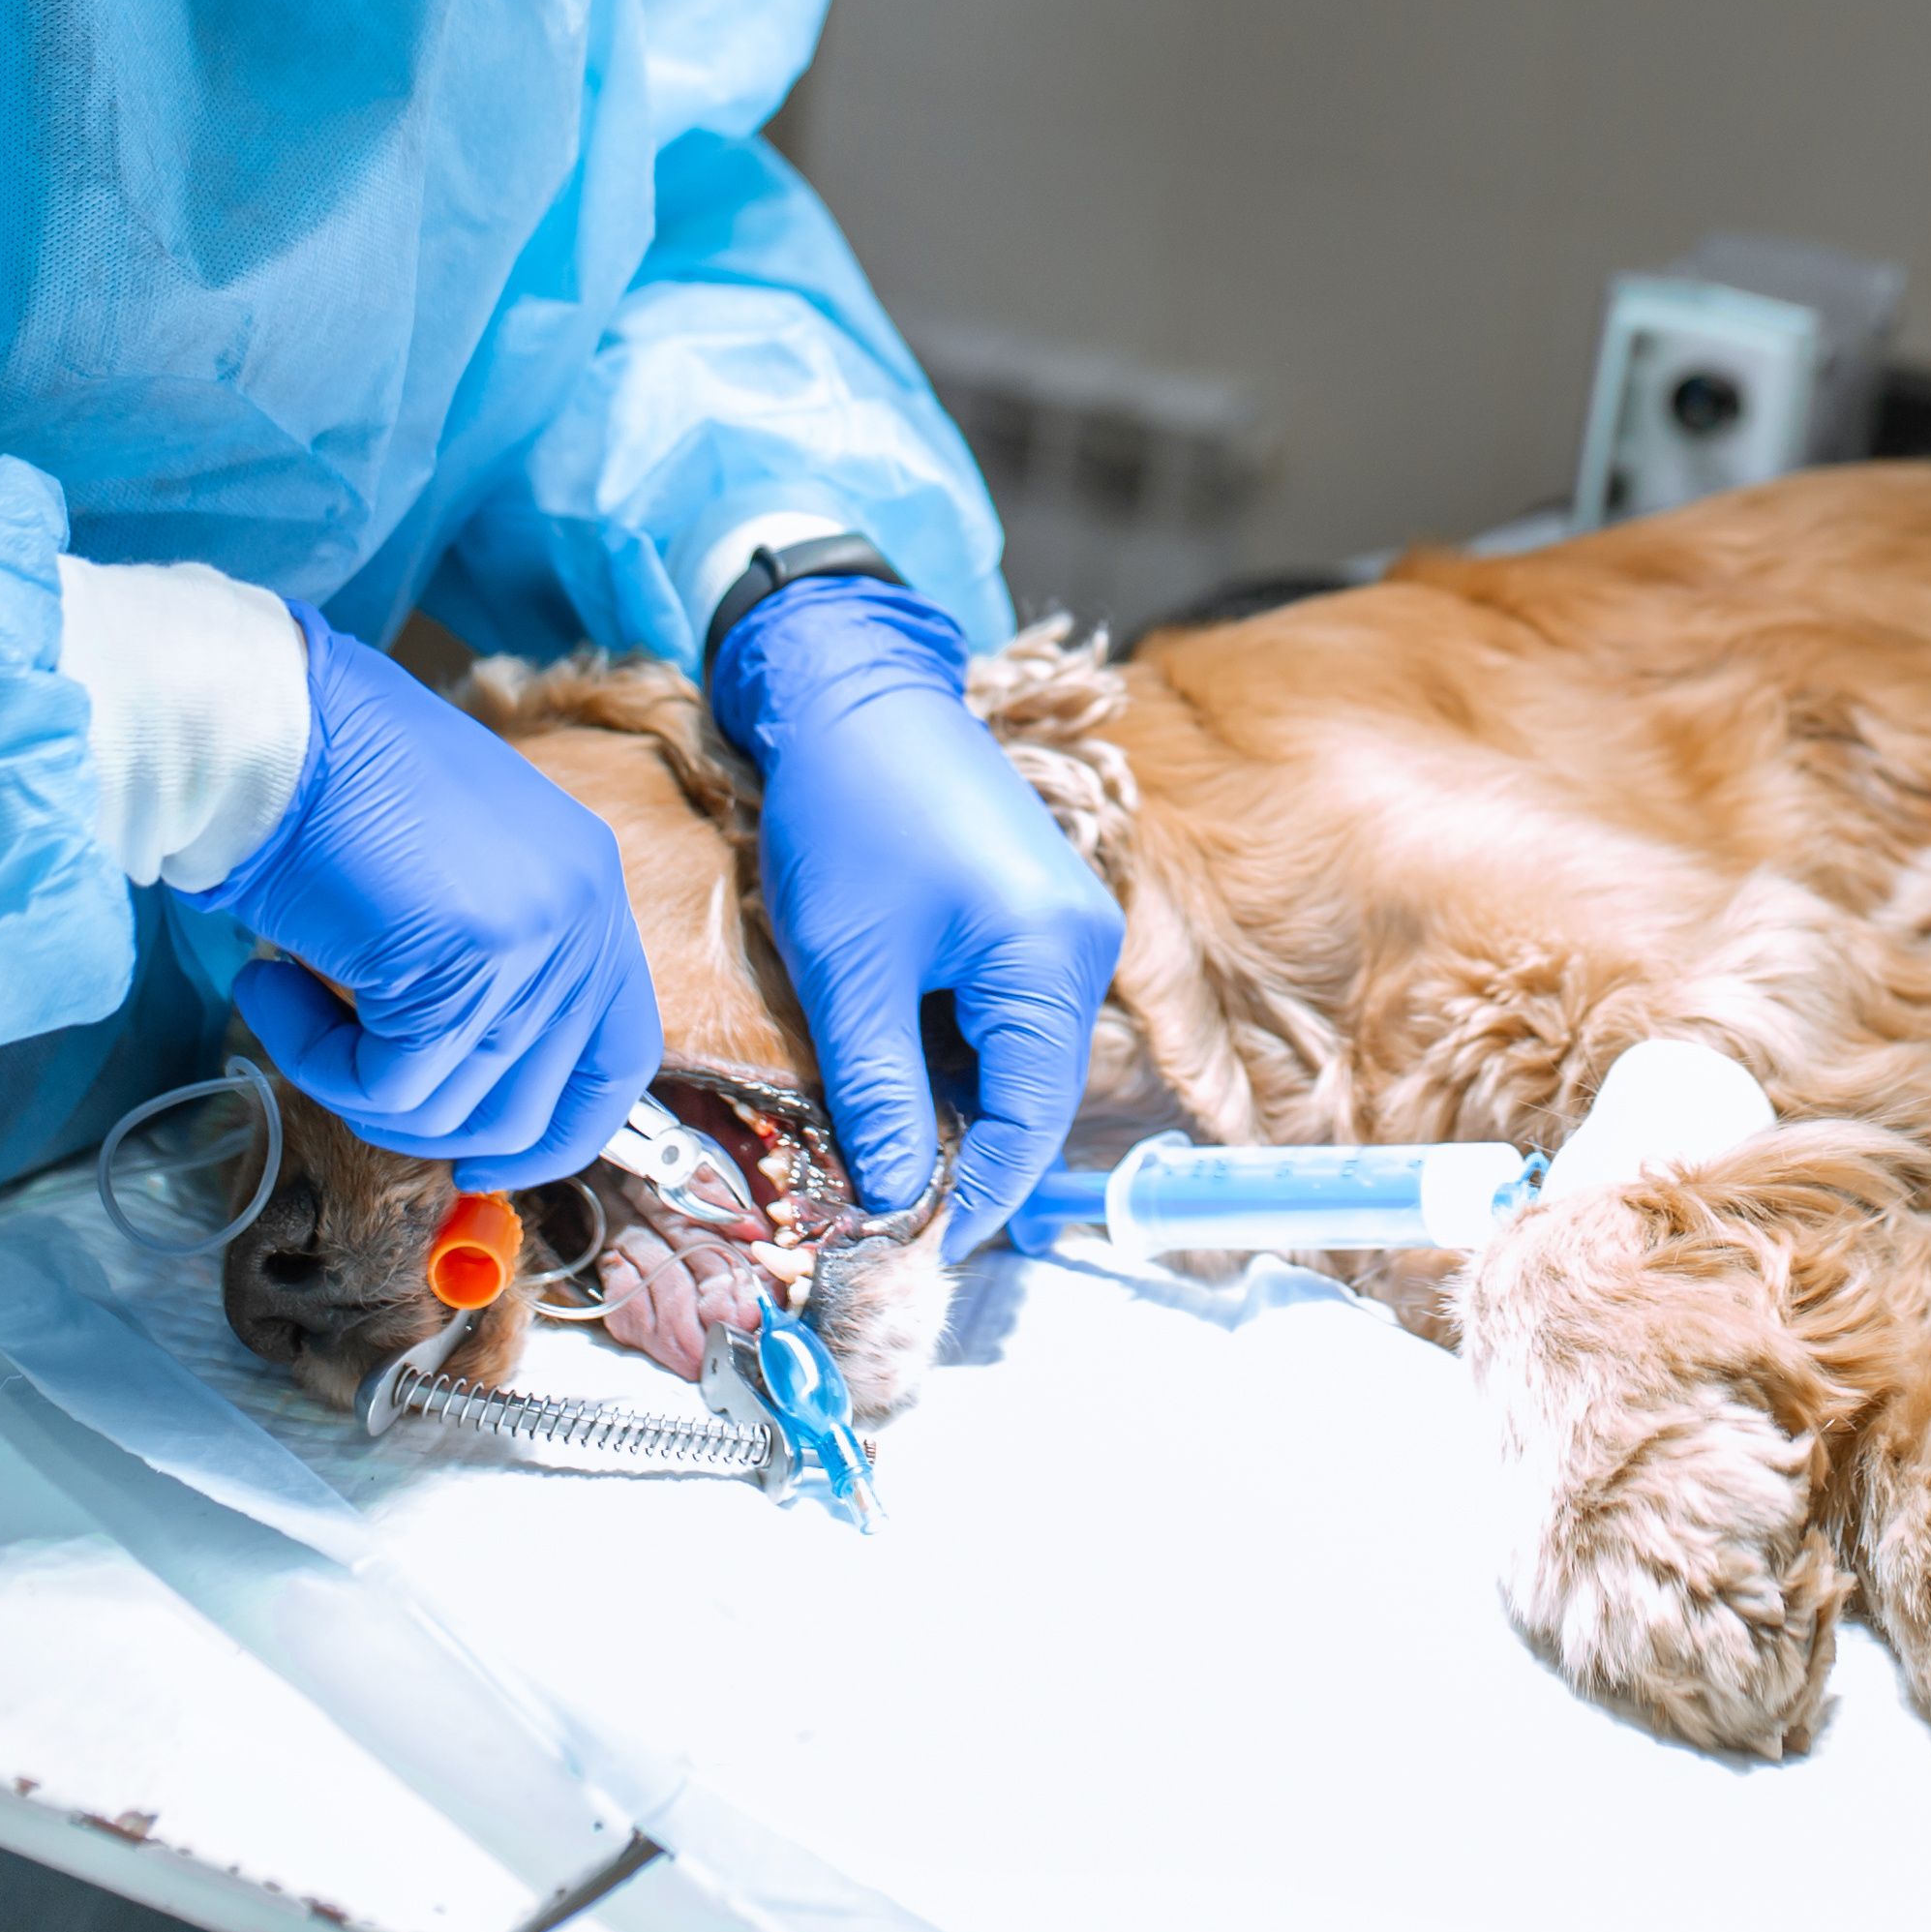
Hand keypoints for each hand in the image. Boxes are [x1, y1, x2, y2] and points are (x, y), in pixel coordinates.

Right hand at [191, 604, 659, 1189]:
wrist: (270, 726)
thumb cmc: (329, 792)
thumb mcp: (447, 884)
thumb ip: (483, 975)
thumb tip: (467, 1104)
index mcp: (589, 890)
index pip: (618, 1058)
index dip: (558, 1132)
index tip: (481, 1159)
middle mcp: (586, 915)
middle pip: (534, 1105)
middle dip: (426, 1123)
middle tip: (344, 1074)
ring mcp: (540, 938)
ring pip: (453, 1108)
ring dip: (351, 1084)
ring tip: (290, 1002)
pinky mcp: (473, 962)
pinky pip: (389, 1086)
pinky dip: (313, 1060)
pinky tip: (269, 989)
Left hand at [713, 573, 1122, 1254]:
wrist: (850, 686)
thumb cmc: (848, 815)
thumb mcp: (849, 969)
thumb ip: (877, 1092)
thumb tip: (891, 1197)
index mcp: (1051, 957)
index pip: (1029, 1117)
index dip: (977, 1191)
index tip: (920, 1244)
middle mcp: (1082, 941)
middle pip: (1035, 1087)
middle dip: (966, 1147)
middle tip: (888, 1198)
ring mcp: (1068, 917)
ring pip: (1020, 1049)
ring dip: (958, 1095)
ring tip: (881, 1131)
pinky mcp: (1038, 902)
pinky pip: (1010, 1004)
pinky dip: (959, 1043)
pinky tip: (896, 1053)